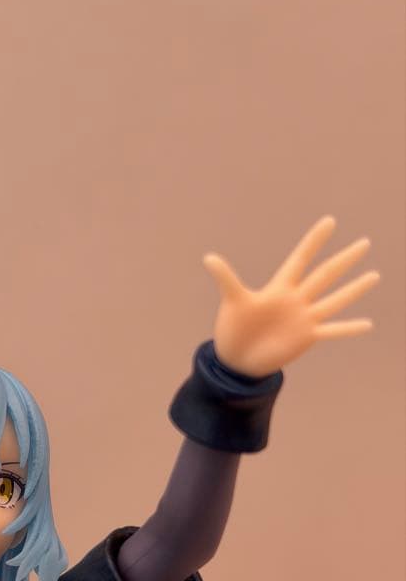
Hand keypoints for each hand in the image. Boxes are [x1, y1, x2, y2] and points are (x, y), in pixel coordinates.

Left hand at [202, 215, 379, 376]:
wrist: (237, 359)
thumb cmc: (233, 327)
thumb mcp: (233, 300)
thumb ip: (226, 278)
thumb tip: (208, 257)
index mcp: (280, 287)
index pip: (301, 258)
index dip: (314, 241)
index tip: (329, 222)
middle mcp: (296, 299)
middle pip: (325, 274)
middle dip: (344, 259)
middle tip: (364, 243)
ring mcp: (304, 317)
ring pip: (334, 300)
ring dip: (354, 288)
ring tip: (373, 275)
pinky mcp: (306, 336)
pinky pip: (332, 330)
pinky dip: (348, 328)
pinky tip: (367, 324)